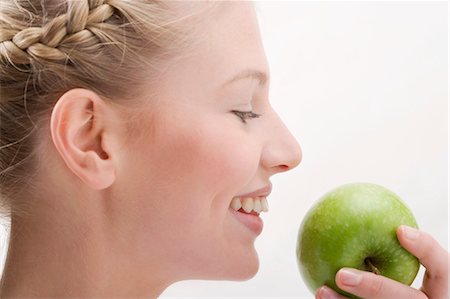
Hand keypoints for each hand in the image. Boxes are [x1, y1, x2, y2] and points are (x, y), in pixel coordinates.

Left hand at [315, 225, 448, 298]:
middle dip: (374, 287)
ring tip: (321, 290)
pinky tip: (320, 295)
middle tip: (342, 274)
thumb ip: (391, 248)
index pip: (442, 267)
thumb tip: (352, 208)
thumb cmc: (400, 280)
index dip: (425, 249)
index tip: (400, 230)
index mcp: (439, 289)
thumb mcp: (406, 265)